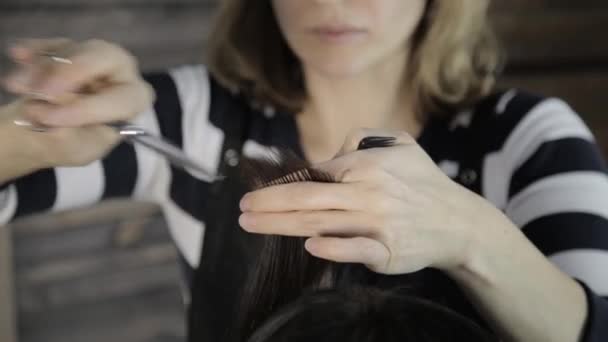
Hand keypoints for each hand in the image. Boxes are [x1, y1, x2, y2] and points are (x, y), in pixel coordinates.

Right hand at [1, 38, 154, 166]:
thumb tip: (51, 101)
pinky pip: (53, 44)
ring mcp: (96, 58)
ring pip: (74, 50)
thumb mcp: (74, 148)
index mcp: (133, 104)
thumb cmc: (71, 143)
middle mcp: (121, 75)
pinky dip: (35, 50)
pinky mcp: (69, 49)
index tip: (50, 119)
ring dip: (43, 68)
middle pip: (109, 57)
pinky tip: (18, 56)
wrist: (46, 131)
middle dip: (72, 72)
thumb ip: (69, 128)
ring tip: (16, 87)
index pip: (124, 100)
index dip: (88, 108)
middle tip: (41, 89)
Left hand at [239, 129, 513, 274]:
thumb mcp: (399, 144)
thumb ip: (361, 139)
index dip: (283, 184)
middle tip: (241, 209)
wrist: (460, 222)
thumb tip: (328, 155)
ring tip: (251, 224)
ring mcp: (378, 223)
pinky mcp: (387, 251)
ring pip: (322, 223)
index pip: (315, 173)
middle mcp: (369, 192)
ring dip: (282, 224)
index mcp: (366, 164)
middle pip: (308, 197)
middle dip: (269, 203)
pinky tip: (309, 245)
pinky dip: (334, 247)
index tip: (258, 191)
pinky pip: (356, 249)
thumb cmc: (423, 181)